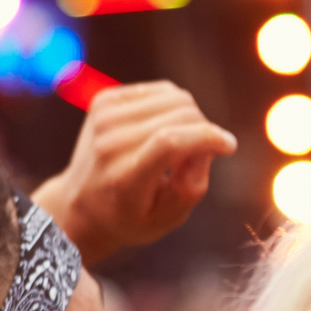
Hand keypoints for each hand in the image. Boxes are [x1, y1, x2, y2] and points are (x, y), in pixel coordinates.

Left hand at [32, 82, 237, 265]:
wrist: (81, 204)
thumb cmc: (131, 216)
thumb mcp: (167, 219)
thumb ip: (192, 187)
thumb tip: (207, 147)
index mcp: (124, 178)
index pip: (170, 142)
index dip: (208, 138)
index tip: (228, 147)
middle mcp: (110, 144)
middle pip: (180, 115)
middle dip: (203, 132)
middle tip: (197, 157)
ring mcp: (104, 118)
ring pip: (175, 97)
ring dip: (191, 118)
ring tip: (181, 144)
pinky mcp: (104, 100)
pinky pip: (161, 90)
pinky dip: (173, 106)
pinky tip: (165, 127)